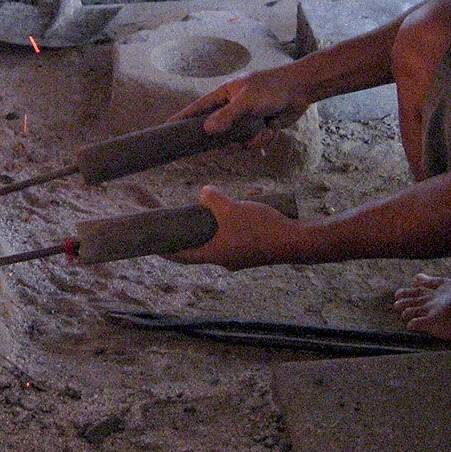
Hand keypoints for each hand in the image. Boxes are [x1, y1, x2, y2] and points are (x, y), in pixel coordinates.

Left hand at [166, 187, 297, 269]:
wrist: (298, 241)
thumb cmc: (261, 228)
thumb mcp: (231, 208)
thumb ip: (213, 200)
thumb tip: (204, 194)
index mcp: (215, 254)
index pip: (181, 255)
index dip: (165, 248)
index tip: (152, 244)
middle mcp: (226, 258)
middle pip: (204, 239)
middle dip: (205, 219)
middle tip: (201, 207)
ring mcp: (241, 254)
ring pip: (226, 229)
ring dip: (231, 210)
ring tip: (244, 196)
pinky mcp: (255, 247)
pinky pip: (243, 227)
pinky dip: (246, 211)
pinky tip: (256, 197)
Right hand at [170, 61, 311, 139]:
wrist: (301, 90)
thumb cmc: (272, 88)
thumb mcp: (247, 101)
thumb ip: (227, 116)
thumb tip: (206, 130)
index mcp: (224, 95)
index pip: (198, 108)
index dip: (183, 118)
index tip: (167, 127)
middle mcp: (232, 108)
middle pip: (218, 132)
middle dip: (229, 140)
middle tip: (234, 143)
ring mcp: (245, 120)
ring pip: (237, 142)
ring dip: (251, 140)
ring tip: (264, 129)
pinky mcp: (258, 128)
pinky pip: (253, 143)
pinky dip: (263, 139)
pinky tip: (272, 128)